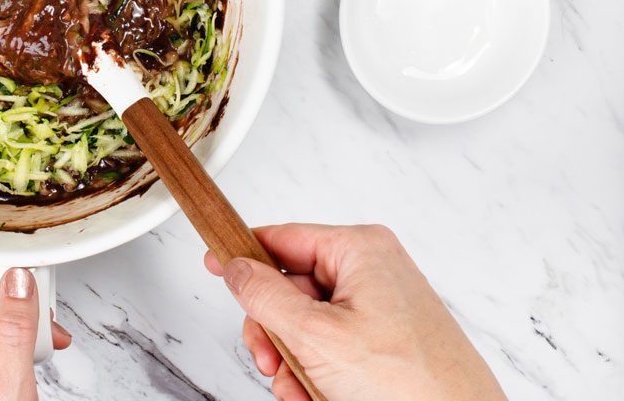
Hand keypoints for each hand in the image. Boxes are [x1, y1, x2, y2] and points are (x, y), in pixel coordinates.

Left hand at [0, 263, 71, 400]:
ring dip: (18, 319)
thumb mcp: (7, 386)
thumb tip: (19, 279)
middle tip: (46, 314)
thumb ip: (14, 327)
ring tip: (44, 339)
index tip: (35, 279)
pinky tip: (32, 349)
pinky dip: (11, 337)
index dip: (1, 272)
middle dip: (15, 298)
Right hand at [206, 224, 504, 400]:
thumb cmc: (411, 384)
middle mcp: (372, 270)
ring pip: (306, 323)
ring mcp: (380, 306)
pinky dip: (316, 372)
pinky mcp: (385, 339)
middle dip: (273, 330)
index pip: (282, 237)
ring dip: (292, 360)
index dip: (243, 254)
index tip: (212, 264)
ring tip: (299, 390)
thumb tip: (236, 268)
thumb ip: (264, 296)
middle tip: (269, 359)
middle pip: (289, 286)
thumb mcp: (315, 336)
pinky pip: (331, 345)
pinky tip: (317, 396)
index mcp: (360, 249)